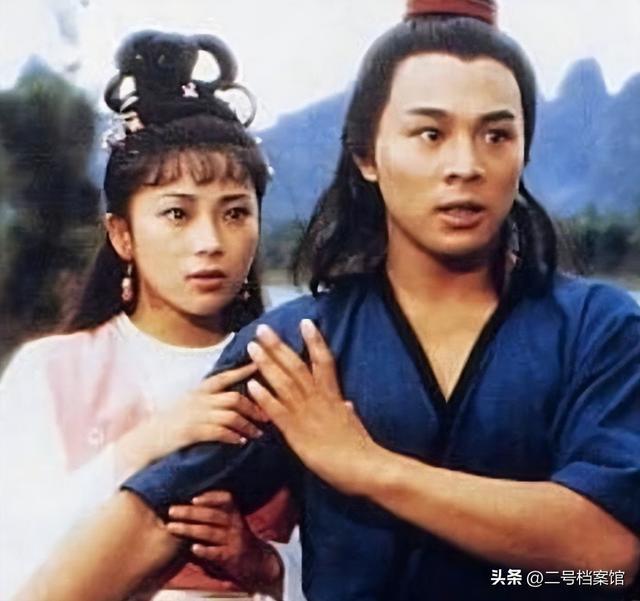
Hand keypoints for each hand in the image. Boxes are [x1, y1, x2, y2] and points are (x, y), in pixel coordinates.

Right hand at [120, 363, 266, 469]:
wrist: (142, 442)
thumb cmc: (167, 425)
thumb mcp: (186, 405)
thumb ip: (206, 400)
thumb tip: (229, 400)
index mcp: (197, 391)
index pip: (224, 376)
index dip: (243, 371)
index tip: (260, 366)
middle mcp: (198, 400)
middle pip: (234, 397)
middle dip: (254, 406)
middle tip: (268, 415)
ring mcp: (194, 415)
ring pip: (230, 415)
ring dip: (247, 425)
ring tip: (258, 433)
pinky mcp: (191, 432)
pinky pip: (219, 431)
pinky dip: (233, 436)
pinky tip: (241, 442)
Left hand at [166, 491, 282, 596]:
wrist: (256, 559)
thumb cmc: (235, 536)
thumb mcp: (231, 520)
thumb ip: (215, 511)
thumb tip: (188, 501)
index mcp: (234, 512)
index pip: (225, 499)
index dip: (210, 497)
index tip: (193, 498)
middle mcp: (234, 524)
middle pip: (211, 515)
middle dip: (190, 512)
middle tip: (171, 511)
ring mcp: (233, 540)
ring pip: (210, 532)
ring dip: (189, 529)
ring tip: (171, 527)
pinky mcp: (231, 557)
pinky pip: (216, 552)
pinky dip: (205, 550)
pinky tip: (193, 549)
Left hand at [245, 319, 380, 495]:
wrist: (365, 467)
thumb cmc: (362, 448)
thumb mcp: (354, 423)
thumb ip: (346, 410)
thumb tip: (347, 403)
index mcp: (334, 396)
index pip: (324, 360)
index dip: (315, 340)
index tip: (305, 322)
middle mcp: (319, 399)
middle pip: (296, 366)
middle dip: (278, 346)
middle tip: (263, 329)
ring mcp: (307, 414)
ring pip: (284, 383)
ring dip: (267, 364)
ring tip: (252, 348)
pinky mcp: (297, 432)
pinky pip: (277, 411)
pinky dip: (264, 397)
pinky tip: (251, 385)